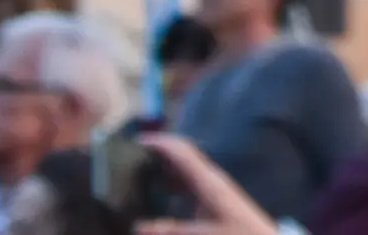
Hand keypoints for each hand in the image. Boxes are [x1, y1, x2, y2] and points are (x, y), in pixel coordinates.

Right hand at [135, 130, 280, 234]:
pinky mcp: (213, 194)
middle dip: (159, 152)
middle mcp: (210, 178)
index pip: (182, 152)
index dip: (161, 143)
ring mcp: (213, 185)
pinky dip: (172, 179)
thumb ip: (169, 230)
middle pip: (182, 155)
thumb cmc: (237, 233)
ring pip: (185, 167)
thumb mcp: (202, 234)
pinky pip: (188, 179)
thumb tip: (137, 226)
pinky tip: (159, 189)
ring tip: (139, 171)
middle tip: (131, 157)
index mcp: (208, 181)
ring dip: (164, 166)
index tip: (137, 141)